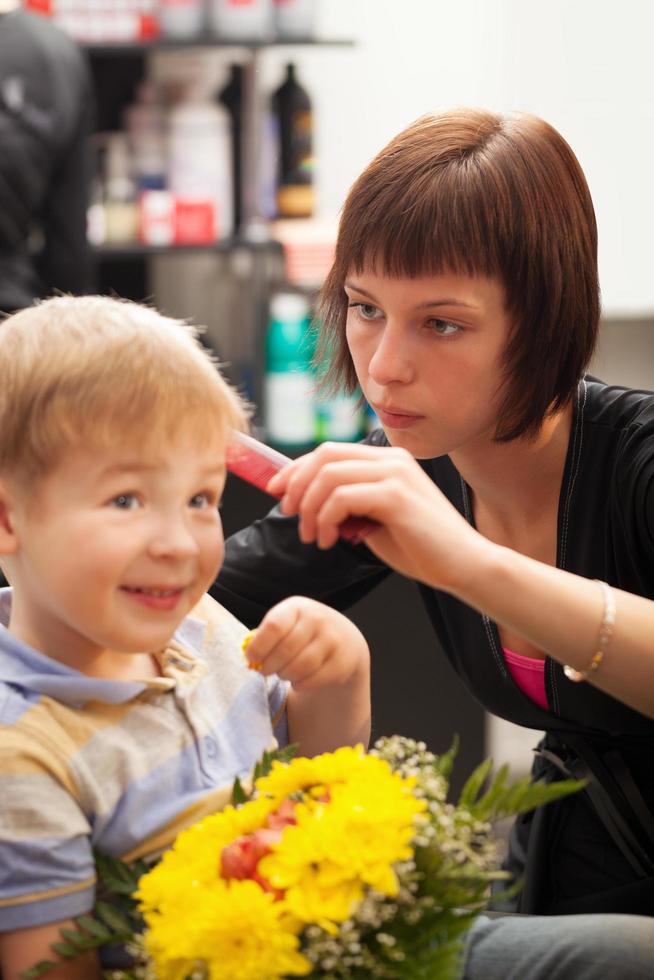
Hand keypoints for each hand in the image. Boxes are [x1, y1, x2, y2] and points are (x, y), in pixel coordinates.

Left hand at [243, 595, 368, 691]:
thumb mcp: (287, 624)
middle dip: (269, 666)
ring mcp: (333, 639)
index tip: (252, 659)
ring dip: (285, 675)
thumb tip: (251, 659)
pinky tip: (298, 680)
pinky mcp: (342, 661)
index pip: (274, 626)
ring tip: (283, 673)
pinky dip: (300, 685)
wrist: (344, 640)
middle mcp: (317, 619)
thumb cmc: (303, 633)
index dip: (259, 646)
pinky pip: (313, 680)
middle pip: (285, 650)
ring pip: (299, 667)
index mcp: (297, 607)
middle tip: (265, 670)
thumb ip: (267, 637)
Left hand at [268, 442, 486, 593]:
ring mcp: (395, 474)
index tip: (277, 492)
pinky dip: (326, 519)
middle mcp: (391, 459)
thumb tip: (306, 503)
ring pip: (328, 476)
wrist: (464, 565)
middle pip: (324, 455)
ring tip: (314, 537)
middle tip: (292, 516)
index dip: (296, 469)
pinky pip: (341, 498)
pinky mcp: (396, 495)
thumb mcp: (374, 520)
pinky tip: (331, 541)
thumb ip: (347, 505)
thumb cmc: (421, 548)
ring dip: (310, 509)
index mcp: (387, 460)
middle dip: (297, 485)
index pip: (329, 451)